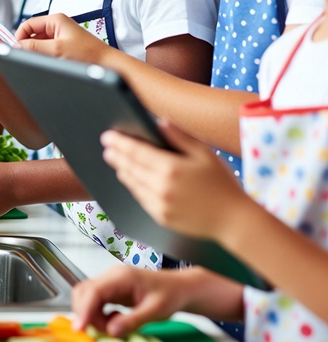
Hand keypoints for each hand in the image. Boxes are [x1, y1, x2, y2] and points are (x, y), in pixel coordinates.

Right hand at [14, 12, 109, 63]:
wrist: (108, 65)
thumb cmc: (88, 55)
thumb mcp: (56, 50)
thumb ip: (33, 47)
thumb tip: (16, 45)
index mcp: (56, 20)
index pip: (27, 25)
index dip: (19, 36)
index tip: (16, 49)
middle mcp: (58, 25)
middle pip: (32, 34)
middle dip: (28, 45)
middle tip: (27, 56)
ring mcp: (62, 36)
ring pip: (39, 43)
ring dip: (37, 52)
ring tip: (44, 61)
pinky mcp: (65, 46)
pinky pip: (48, 49)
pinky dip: (45, 56)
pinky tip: (50, 63)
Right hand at [71, 265, 192, 337]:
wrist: (178, 288)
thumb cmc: (170, 295)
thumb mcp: (156, 311)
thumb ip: (133, 321)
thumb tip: (111, 332)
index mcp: (121, 277)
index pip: (93, 291)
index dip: (84, 310)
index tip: (79, 329)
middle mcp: (111, 277)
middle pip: (84, 293)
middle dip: (87, 315)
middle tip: (104, 331)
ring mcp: (109, 282)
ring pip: (87, 298)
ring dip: (93, 317)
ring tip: (114, 327)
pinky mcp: (110, 290)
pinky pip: (95, 302)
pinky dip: (99, 315)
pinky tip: (115, 321)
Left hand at [100, 121, 245, 238]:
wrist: (234, 221)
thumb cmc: (222, 183)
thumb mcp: (205, 153)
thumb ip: (180, 136)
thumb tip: (159, 121)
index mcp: (171, 168)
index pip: (136, 151)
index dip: (120, 142)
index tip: (107, 136)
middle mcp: (161, 187)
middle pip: (130, 167)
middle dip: (116, 155)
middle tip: (106, 147)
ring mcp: (160, 205)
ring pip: (132, 183)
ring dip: (122, 170)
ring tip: (116, 160)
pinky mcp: (161, 217)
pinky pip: (140, 198)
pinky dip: (133, 186)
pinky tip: (131, 179)